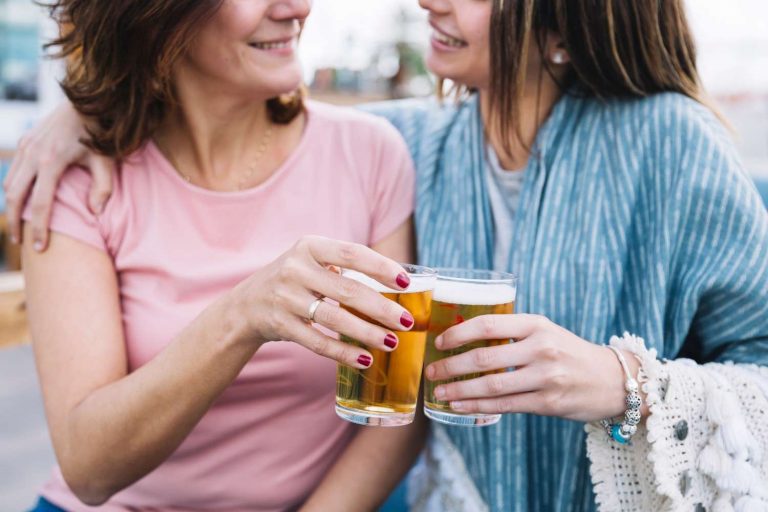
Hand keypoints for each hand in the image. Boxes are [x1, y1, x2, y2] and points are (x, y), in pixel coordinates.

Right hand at [3, 102, 114, 249]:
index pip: (40, 204)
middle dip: (16, 222)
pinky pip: (13, 171)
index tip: (40, 248)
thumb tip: (95, 213)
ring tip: (19, 225)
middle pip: (15, 197)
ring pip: (9, 183)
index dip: (39, 228)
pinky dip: (12, 189)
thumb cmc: (100, 134)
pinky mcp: (26, 142)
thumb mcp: (106, 161)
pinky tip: (19, 202)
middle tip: (20, 243)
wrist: (87, 102)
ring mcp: (26, 147)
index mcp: (51, 162)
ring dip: (11, 206)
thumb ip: (103, 189)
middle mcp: (33, 155)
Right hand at [231, 235, 416, 368]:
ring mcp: (286, 298)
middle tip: (407, 321)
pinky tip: (366, 359)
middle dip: (382, 308)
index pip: (352, 253)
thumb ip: (346, 267)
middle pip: (348, 290)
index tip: (406, 283)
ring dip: (368, 333)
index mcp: (310, 246)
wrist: (247, 304)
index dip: (381, 268)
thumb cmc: (296, 280)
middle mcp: (295, 269)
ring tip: (392, 342)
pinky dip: (344, 353)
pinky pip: (318, 343)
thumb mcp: (313, 262)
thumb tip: (398, 284)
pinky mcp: (281, 326)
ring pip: (335, 319)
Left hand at [424, 314, 639, 421]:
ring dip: (460, 390)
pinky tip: (460, 406)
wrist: (615, 379)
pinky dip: (478, 407)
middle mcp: (541, 348)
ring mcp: (546, 377)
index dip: (459, 333)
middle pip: (484, 357)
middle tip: (431, 371)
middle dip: (451, 366)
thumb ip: (512, 334)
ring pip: (491, 385)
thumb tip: (464, 340)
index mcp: (536, 325)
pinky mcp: (549, 402)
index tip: (439, 342)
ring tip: (439, 392)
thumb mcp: (545, 332)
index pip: (488, 324)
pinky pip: (505, 405)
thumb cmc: (570, 353)